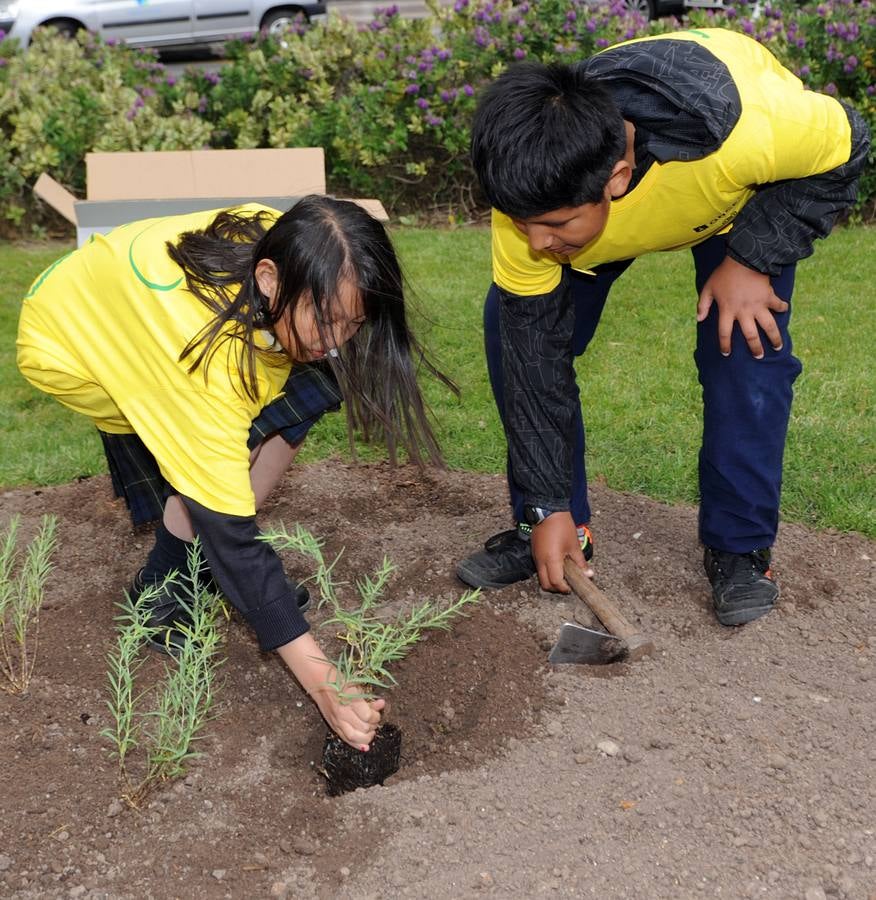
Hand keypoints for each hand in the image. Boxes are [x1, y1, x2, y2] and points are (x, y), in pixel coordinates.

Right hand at [276, 632, 384, 750]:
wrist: (319, 682)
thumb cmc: (338, 680)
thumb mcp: (356, 685)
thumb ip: (368, 698)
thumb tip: (381, 704)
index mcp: (349, 700)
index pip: (368, 716)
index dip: (376, 715)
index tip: (378, 710)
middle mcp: (342, 712)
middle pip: (363, 727)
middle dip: (373, 725)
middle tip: (375, 719)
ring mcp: (336, 720)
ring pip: (354, 737)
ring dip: (366, 737)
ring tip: (371, 731)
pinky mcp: (332, 725)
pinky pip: (345, 739)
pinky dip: (356, 744)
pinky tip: (365, 746)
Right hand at [530, 511, 592, 591]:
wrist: (547, 511)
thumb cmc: (562, 526)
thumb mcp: (574, 545)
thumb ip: (580, 562)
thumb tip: (588, 575)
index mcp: (552, 560)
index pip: (555, 582)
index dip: (564, 588)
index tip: (571, 588)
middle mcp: (541, 561)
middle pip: (545, 584)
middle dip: (555, 588)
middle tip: (566, 585)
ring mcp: (536, 556)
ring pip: (541, 576)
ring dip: (550, 579)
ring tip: (562, 574)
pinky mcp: (535, 552)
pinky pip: (539, 567)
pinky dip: (547, 571)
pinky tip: (556, 565)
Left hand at [696, 256, 786, 358]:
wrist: (744, 258)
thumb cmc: (724, 274)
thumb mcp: (708, 288)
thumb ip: (703, 304)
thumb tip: (699, 319)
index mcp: (728, 311)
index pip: (724, 333)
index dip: (725, 345)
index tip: (726, 353)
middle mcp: (744, 312)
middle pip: (750, 336)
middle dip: (755, 348)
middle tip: (758, 356)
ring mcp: (758, 305)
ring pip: (768, 326)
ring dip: (774, 338)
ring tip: (778, 347)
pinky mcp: (769, 296)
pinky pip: (778, 305)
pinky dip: (782, 307)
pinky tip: (784, 310)